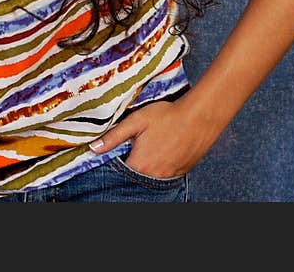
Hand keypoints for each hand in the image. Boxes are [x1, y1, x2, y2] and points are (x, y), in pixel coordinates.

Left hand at [88, 99, 216, 177]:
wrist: (199, 118)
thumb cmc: (166, 117)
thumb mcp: (136, 121)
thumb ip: (114, 136)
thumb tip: (93, 148)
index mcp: (140, 165)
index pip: (120, 170)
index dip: (117, 158)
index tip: (120, 147)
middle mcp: (154, 176)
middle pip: (136, 173)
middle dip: (133, 160)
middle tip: (138, 143)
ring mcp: (170, 176)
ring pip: (152, 174)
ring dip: (148, 162)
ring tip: (151, 144)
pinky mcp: (182, 172)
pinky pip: (166, 173)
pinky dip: (161, 164)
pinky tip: (163, 148)